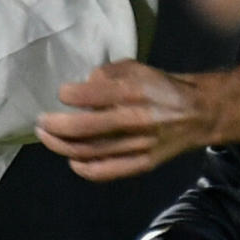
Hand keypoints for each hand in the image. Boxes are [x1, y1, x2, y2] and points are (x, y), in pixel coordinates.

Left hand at [37, 58, 223, 182]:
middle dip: (54, 125)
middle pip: (83, 128)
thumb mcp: (137, 68)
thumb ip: (108, 73)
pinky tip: (71, 159)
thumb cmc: (161, 87)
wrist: (199, 113)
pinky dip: (83, 168)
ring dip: (61, 146)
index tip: (61, 93)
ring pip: (90, 151)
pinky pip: (106, 171)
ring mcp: (138, 145)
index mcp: (134, 91)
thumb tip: (83, 84)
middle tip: (41, 121)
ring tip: (47, 137)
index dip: (67, 95)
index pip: (89, 95)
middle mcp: (135, 119)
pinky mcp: (142, 164)